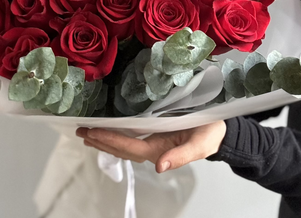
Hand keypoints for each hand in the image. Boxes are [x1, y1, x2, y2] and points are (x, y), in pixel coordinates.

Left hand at [76, 121, 225, 173]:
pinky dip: (116, 136)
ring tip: (88, 134)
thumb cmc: (209, 135)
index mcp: (160, 149)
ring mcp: (153, 143)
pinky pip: (131, 138)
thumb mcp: (199, 145)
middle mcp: (152, 148)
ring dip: (105, 140)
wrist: (219, 132)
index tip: (93, 132)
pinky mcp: (155, 135)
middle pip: (121, 148)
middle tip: (81, 132)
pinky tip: (108, 133)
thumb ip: (180, 157)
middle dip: (101, 141)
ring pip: (124, 145)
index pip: (129, 146)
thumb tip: (160, 167)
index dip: (110, 140)